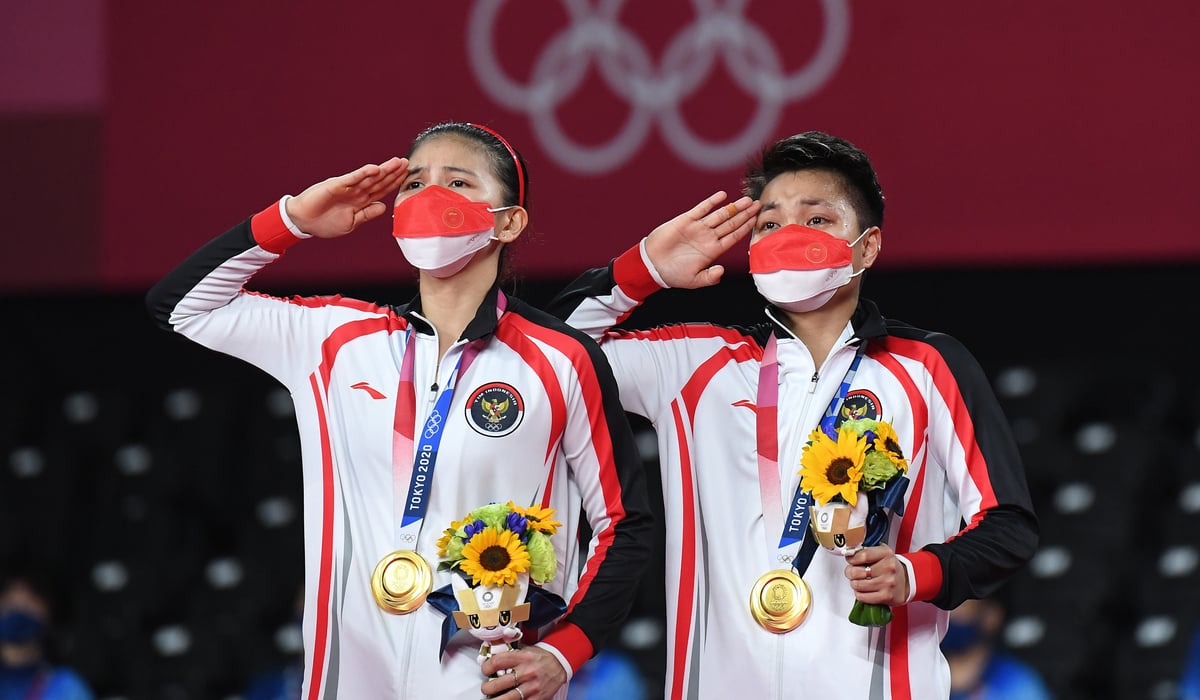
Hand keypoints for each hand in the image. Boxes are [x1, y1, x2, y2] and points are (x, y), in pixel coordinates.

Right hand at [284, 157, 407, 237]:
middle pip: (379, 181)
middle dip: (393, 172)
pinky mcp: (336, 185)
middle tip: (406, 163)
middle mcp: (356, 192)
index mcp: (361, 201)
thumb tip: (384, 206)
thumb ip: (367, 214)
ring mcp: (347, 187)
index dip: (394, 183)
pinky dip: (363, 173)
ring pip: (368, 177)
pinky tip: (374, 169)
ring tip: (396, 162)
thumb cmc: (326, 223)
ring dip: (383, 170)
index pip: (381, 190)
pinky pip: (352, 179)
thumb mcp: (351, 223)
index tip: (407, 176)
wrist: (304, 222)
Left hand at [480, 646, 567, 699]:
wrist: (560, 664)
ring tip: (492, 699)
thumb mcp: (526, 650)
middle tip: (486, 688)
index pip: (497, 662)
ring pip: (508, 698)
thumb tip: (492, 658)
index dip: (486, 667)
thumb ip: (511, 654)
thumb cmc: (541, 657)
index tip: (485, 670)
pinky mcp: (537, 698)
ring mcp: (532, 687)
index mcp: (522, 657)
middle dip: (487, 688)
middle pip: (499, 683)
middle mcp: (527, 672)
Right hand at [643, 191, 759, 288]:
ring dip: (733, 207)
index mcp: (712, 250)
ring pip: (720, 214)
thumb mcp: (694, 280)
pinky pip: (701, 209)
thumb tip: (722, 271)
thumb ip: (709, 277)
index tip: (756, 220)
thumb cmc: (672, 274)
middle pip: (731, 223)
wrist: (652, 264)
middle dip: (745, 214)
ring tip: (746, 200)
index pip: (733, 237)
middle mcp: (708, 237)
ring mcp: (698, 228)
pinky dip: (712, 202)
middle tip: (758, 205)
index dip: (745, 228)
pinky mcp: (686, 220)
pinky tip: (722, 196)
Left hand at [845, 544, 908, 605]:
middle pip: (855, 572)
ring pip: (857, 585)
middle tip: (852, 572)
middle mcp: (888, 568)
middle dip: (850, 572)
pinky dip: (859, 593)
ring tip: (859, 581)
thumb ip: (865, 550)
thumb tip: (848, 554)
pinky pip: (862, 596)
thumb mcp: (881, 552)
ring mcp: (887, 583)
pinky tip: (864, 590)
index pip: (862, 555)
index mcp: (886, 554)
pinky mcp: (885, 596)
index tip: (850, 560)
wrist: (906, 581)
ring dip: (854, 583)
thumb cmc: (890, 567)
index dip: (851, 559)